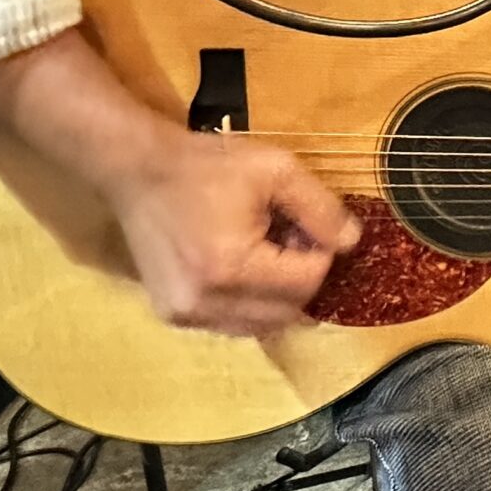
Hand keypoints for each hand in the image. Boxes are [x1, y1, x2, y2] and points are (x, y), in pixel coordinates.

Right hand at [98, 132, 363, 337]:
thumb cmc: (207, 166)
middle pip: (286, 312)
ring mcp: (186, 316)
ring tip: (263, 250)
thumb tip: (352, 243)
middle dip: (300, 278)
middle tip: (288, 237)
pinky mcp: (173, 317)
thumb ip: (320, 208)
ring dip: (277, 296)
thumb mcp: (276, 170)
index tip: (304, 224)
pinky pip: (231, 324)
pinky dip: (248, 303)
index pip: (306, 283)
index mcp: (231, 269)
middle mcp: (206, 305)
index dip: (318, 254)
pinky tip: (239, 265)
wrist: (137, 171)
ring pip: (260, 325)